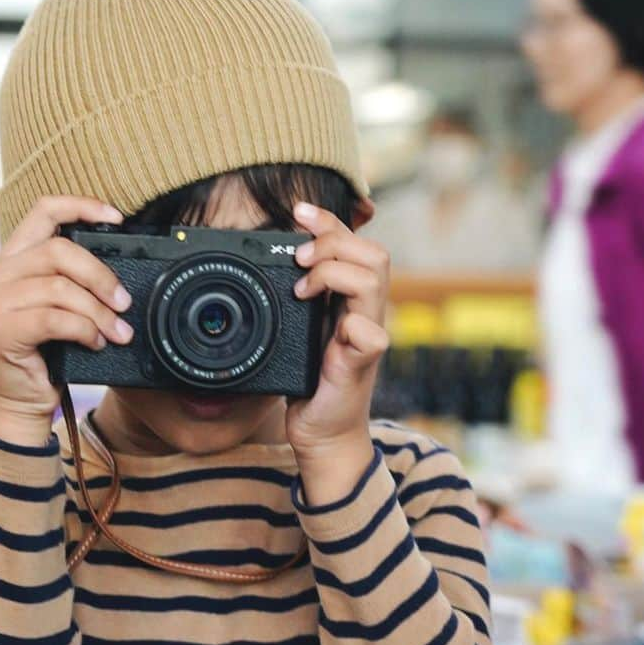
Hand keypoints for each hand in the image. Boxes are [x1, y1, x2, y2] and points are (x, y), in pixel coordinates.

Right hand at [0, 196, 135, 443]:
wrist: (17, 404)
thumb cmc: (43, 358)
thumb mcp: (59, 311)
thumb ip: (73, 284)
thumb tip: (120, 276)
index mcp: (13, 260)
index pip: (43, 211)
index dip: (81, 205)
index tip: (116, 216)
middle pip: (58, 250)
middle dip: (101, 275)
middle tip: (124, 302)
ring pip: (59, 287)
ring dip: (98, 311)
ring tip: (117, 332)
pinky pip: (54, 319)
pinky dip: (84, 330)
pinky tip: (95, 342)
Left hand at [284, 201, 390, 461]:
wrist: (321, 433)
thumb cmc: (310, 383)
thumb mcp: (298, 331)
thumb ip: (297, 298)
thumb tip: (269, 262)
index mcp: (351, 300)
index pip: (355, 245)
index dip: (330, 223)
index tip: (299, 211)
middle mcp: (366, 312)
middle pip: (373, 253)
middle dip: (334, 243)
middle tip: (300, 257)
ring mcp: (369, 336)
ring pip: (374, 280)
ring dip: (334, 273)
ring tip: (304, 288)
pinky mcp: (363, 363)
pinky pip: (371, 335)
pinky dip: (352, 326)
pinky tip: (331, 330)